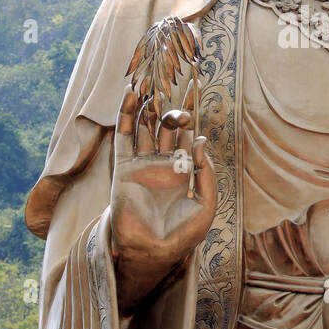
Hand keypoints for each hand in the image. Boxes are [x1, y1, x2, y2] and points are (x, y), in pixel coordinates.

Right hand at [110, 86, 216, 307]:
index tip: (196, 85)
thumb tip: (202, 141)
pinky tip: (131, 93)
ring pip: (145, 126)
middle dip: (172, 104)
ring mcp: (142, 164)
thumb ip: (205, 173)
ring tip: (152, 77)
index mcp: (184, 170)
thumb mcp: (205, 204)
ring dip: (149, 103)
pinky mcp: (123, 168)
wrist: (151, 251)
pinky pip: (124, 135)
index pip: (188, 133)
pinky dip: (126, 113)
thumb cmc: (182, 234)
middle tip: (177, 81)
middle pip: (167, 125)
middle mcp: (162, 163)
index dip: (192, 111)